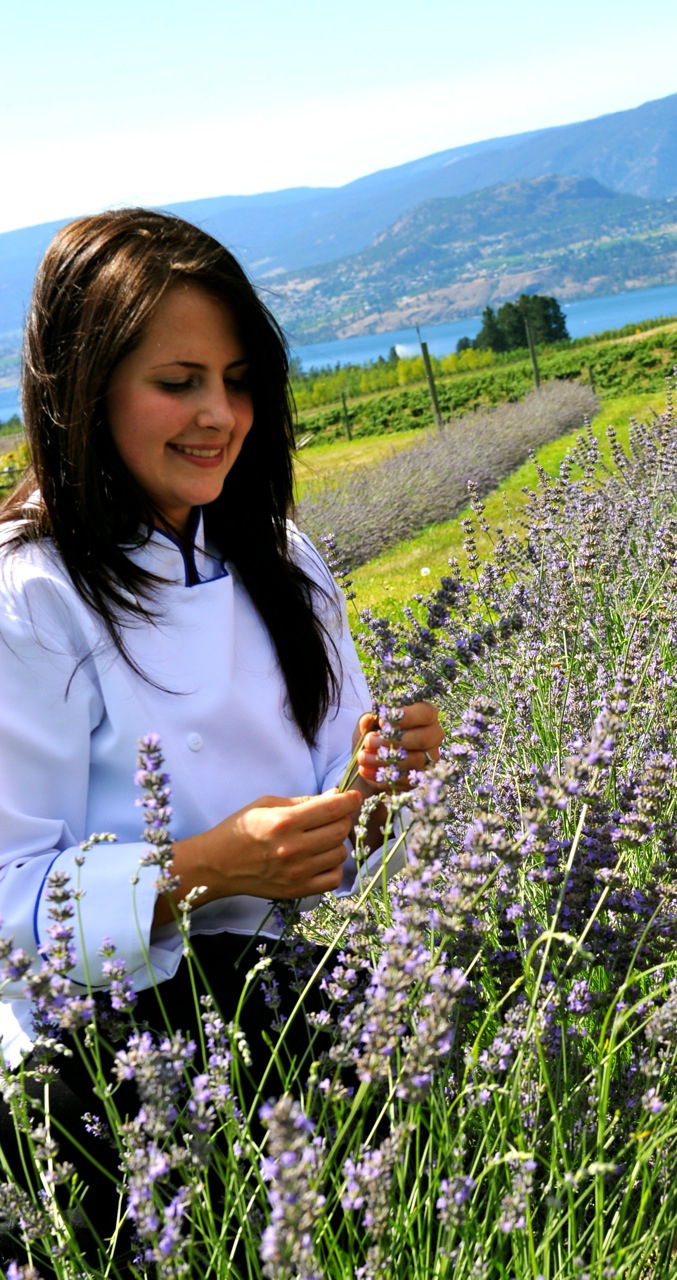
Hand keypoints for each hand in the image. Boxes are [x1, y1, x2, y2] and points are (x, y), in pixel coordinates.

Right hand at [154, 789, 362, 923]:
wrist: (218, 865)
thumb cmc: (240, 829)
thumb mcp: (267, 804)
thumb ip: (303, 801)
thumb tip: (335, 796)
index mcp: (285, 822)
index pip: (331, 809)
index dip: (349, 800)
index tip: (354, 796)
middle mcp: (293, 848)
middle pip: (340, 831)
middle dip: (343, 819)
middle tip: (334, 817)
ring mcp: (297, 872)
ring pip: (339, 854)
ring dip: (337, 843)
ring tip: (322, 838)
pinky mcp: (297, 890)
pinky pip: (333, 879)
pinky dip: (333, 867)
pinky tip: (321, 859)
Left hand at [354, 701, 443, 791]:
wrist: (369, 760)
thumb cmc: (374, 735)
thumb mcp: (368, 724)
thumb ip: (368, 720)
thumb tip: (368, 719)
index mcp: (425, 715)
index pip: (425, 713)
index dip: (405, 717)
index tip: (382, 722)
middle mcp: (433, 736)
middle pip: (424, 738)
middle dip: (394, 740)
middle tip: (369, 741)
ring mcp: (430, 758)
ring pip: (416, 760)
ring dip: (385, 758)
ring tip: (363, 757)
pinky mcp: (421, 777)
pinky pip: (407, 778)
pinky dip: (383, 775)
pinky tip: (365, 770)